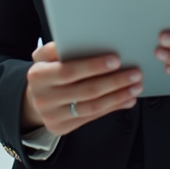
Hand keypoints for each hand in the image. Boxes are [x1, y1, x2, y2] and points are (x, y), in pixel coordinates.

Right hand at [22, 42, 141, 135]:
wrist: (34, 99)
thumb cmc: (47, 71)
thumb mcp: (44, 56)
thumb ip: (58, 48)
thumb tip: (82, 41)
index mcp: (38, 76)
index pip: (69, 71)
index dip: (93, 66)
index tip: (116, 60)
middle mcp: (44, 98)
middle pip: (85, 90)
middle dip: (114, 82)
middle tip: (135, 73)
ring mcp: (53, 116)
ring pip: (92, 106)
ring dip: (118, 96)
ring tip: (136, 86)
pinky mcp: (62, 127)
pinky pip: (92, 117)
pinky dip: (113, 107)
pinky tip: (127, 99)